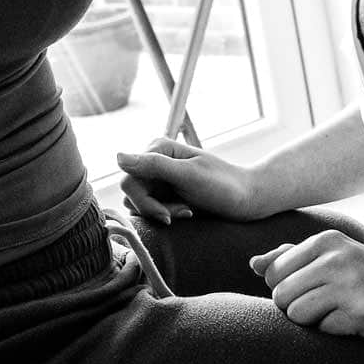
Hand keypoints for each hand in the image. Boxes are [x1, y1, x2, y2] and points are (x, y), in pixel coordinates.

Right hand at [117, 137, 259, 224]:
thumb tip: (117, 157)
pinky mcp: (165, 193)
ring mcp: (159, 178)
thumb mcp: (187, 175)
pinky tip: (187, 213)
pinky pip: (151, 209)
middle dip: (154, 209)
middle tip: (181, 214)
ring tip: (186, 211)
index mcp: (158, 149)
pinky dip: (167, 215)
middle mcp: (154, 161)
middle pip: (131, 193)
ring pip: (138, 204)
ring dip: (161, 213)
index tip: (167, 214)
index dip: (143, 201)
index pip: (128, 179)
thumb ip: (153, 165)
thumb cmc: (221, 185)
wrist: (246, 199)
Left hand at [252, 231, 363, 343]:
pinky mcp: (361, 313)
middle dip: (296, 308)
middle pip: (280, 295)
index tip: (314, 290)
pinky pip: (323, 331)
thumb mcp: (339, 256)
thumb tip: (253, 264)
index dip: (287, 289)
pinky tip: (357, 322)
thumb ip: (294, 257)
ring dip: (314, 322)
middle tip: (327, 306)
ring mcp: (349, 285)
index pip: (273, 272)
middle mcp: (336, 258)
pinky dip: (335, 332)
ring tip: (340, 313)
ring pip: (296, 315)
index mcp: (327, 240)